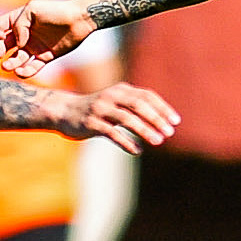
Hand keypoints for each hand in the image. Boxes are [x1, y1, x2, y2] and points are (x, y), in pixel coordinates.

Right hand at [0, 0, 95, 79]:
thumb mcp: (32, 9)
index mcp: (18, 20)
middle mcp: (24, 34)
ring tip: (7, 66)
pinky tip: (21, 71)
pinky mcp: (45, 57)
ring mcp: (34, 46)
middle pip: (3, 45)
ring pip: (16, 59)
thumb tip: (18, 44)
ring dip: (9, 64)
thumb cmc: (56, 10)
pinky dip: (25, 72)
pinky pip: (32, 68)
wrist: (79, 19)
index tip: (0, 34)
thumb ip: (19, 24)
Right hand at [47, 83, 180, 153]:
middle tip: (169, 133)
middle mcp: (111, 96)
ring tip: (158, 142)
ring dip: (145, 130)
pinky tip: (137, 151)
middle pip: (139, 105)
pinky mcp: (91, 123)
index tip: (175, 121)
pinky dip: (126, 142)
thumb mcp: (115, 103)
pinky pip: (112, 133)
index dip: (163, 108)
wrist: (64, 111)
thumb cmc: (95, 110)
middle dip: (156, 118)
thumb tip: (160, 120)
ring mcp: (100, 109)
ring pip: (127, 118)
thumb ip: (133, 107)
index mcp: (121, 90)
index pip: (147, 96)